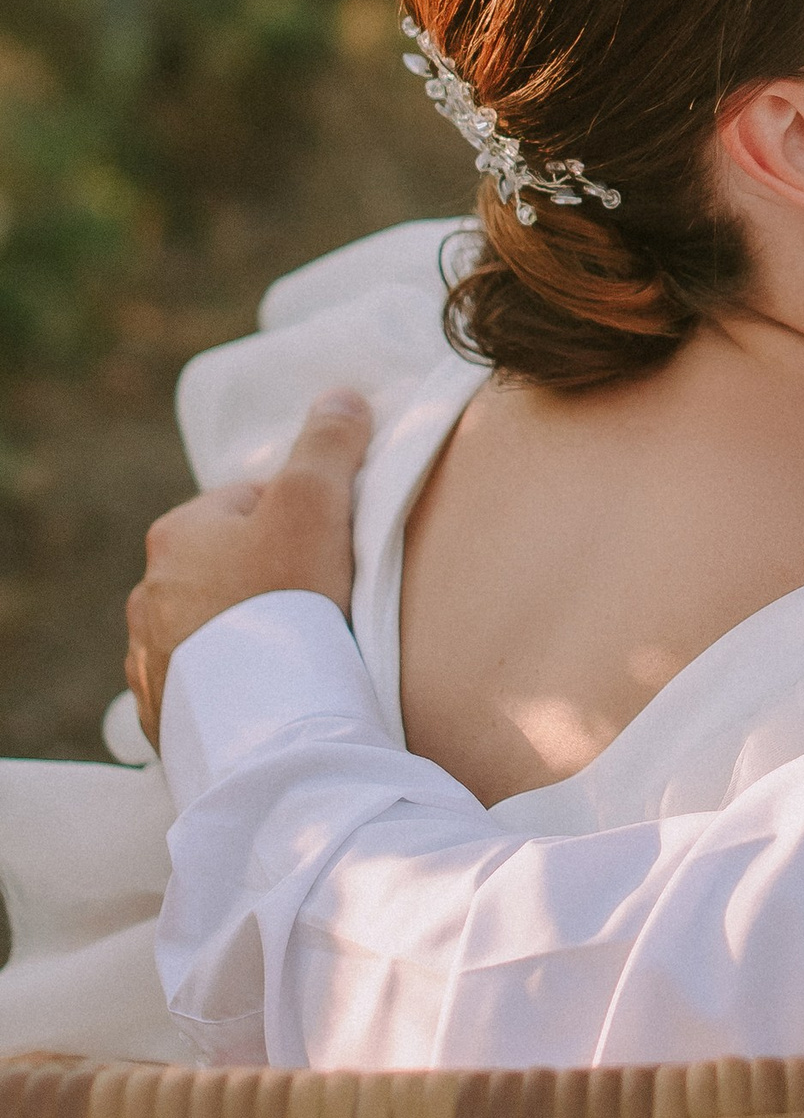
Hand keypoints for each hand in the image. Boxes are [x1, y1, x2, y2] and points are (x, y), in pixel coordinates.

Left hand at [123, 391, 372, 748]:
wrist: (260, 720)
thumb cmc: (284, 599)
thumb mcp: (315, 502)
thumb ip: (328, 444)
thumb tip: (340, 397)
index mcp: (177, 535)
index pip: (249, 503)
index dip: (301, 520)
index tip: (331, 551)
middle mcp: (148, 595)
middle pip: (226, 568)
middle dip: (266, 578)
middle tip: (321, 602)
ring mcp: (150, 660)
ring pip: (208, 630)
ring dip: (243, 635)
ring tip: (296, 653)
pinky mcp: (164, 716)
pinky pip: (201, 688)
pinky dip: (231, 687)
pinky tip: (267, 695)